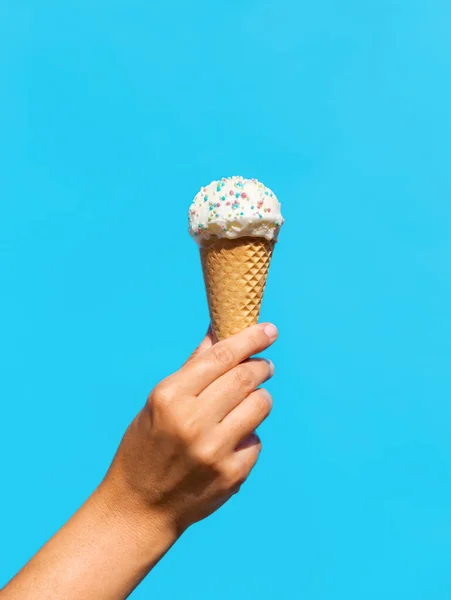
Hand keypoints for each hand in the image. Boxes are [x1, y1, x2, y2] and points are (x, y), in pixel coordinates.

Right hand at [102, 322, 277, 536]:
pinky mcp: (232, 474)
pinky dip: (248, 435)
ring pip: (260, 405)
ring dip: (258, 398)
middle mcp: (193, 421)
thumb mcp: (158, 402)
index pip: (221, 357)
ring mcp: (214, 450)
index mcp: (170, 396)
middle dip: (261, 366)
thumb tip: (219, 332)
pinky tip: (231, 442)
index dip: (250, 339)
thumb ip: (193, 367)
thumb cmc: (146, 446)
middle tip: (265, 365)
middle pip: (245, 378)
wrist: (140, 507)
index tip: (269, 330)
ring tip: (246, 403)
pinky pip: (256, 440)